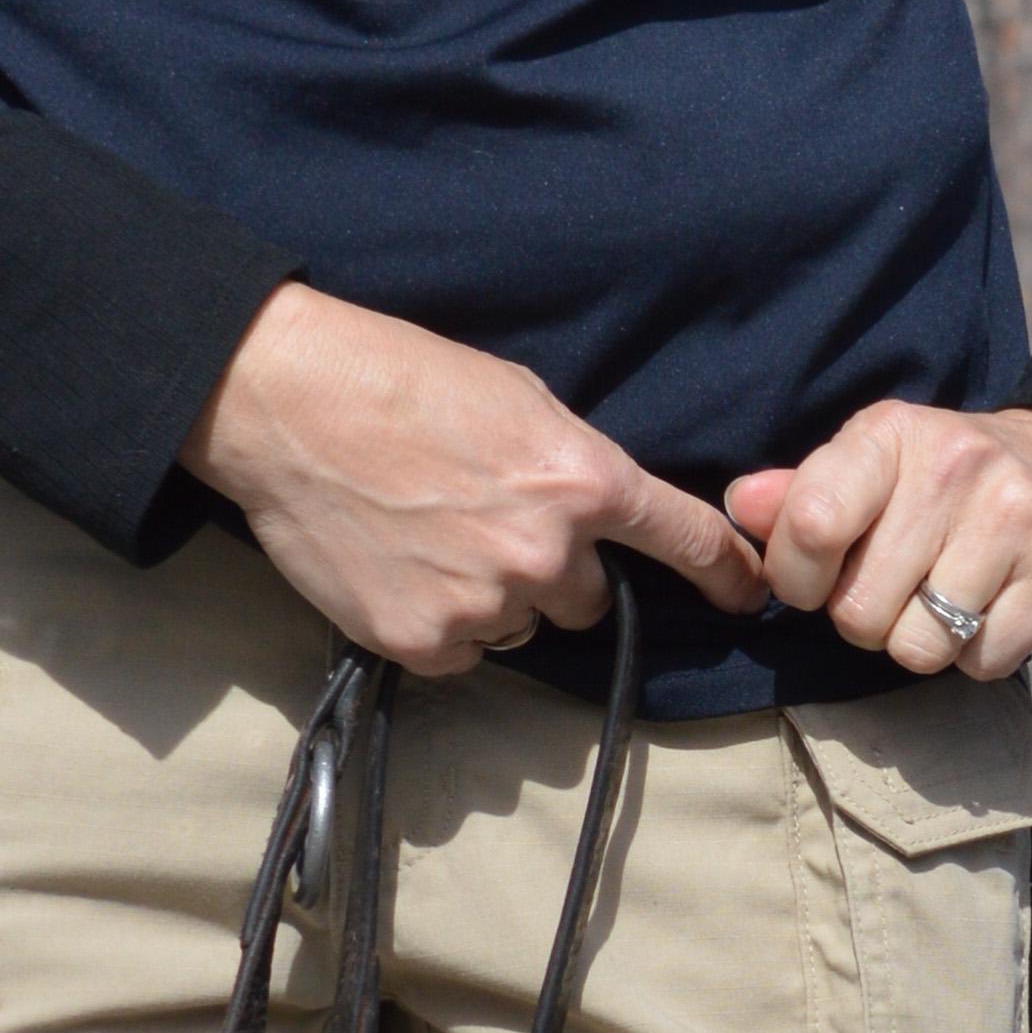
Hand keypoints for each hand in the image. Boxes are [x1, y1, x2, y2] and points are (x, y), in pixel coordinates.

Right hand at [182, 282, 765, 676]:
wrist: (284, 400)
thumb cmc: (396, 378)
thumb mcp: (512, 398)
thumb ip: (570, 467)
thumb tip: (604, 518)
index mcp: (580, 480)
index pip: (682, 539)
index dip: (723, 571)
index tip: (748, 592)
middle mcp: (546, 552)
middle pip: (584, 600)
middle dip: (548, 571)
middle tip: (480, 521)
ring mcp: (486, 604)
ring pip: (520, 626)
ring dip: (490, 596)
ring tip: (427, 535)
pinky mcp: (427, 642)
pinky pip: (463, 654)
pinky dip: (439, 623)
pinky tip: (400, 568)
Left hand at [728, 405, 1031, 679]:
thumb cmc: (961, 486)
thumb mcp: (880, 470)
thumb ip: (804, 494)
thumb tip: (740, 509)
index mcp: (891, 434)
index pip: (811, 524)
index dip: (798, 580)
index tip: (820, 580)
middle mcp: (954, 464)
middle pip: (861, 612)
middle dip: (871, 623)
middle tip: (905, 590)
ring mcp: (1016, 516)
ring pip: (920, 648)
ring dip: (927, 645)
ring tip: (954, 599)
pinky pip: (983, 662)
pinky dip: (982, 655)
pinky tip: (999, 609)